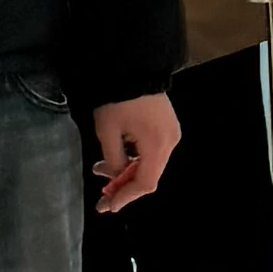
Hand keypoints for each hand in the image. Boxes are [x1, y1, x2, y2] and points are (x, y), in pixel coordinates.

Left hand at [91, 92, 179, 211]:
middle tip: (102, 194)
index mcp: (158, 145)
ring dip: (127, 171)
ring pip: (150, 164)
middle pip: (149, 176)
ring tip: (101, 168)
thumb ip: (113, 160)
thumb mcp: (108, 131)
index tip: (107, 206)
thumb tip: (115, 177)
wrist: (134, 65)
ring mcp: (171, 133)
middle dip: (124, 186)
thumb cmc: (118, 98)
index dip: (126, 197)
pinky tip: (117, 156)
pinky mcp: (167, 125)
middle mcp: (170, 142)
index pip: (145, 183)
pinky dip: (135, 159)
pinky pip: (152, 151)